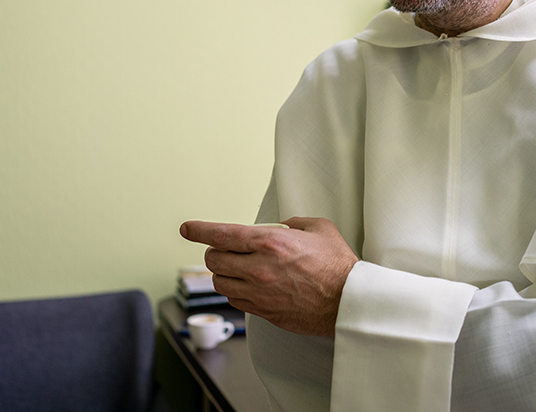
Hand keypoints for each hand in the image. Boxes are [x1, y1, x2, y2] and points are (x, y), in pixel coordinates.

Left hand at [179, 217, 358, 336]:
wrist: (348, 302)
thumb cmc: (337, 265)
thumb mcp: (318, 228)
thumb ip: (292, 223)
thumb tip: (278, 226)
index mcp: (270, 243)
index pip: (221, 234)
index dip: (199, 230)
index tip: (187, 228)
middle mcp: (259, 269)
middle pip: (213, 259)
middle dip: (215, 251)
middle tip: (226, 248)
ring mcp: (259, 293)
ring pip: (220, 282)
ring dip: (224, 272)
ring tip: (239, 267)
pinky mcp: (263, 311)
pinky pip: (235, 300)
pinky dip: (236, 290)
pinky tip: (250, 284)